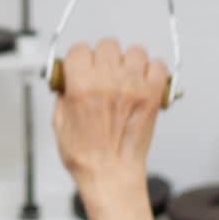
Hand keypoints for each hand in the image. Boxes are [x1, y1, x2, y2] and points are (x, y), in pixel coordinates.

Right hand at [52, 39, 168, 219]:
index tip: (82, 66)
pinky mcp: (153, 95)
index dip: (80, 59)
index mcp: (82, 86)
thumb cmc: (87, 157)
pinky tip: (143, 83)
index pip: (80, 49)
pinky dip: (152, 71)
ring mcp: (134, 87)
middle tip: (104, 74)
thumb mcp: (60, 122)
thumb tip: (68, 79)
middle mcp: (109, 82)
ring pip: (135, 51)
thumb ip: (64, 94)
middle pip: (108, 45)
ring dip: (129, 62)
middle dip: (103, 58)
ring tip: (126, 78)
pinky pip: (158, 66)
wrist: (112, 175)